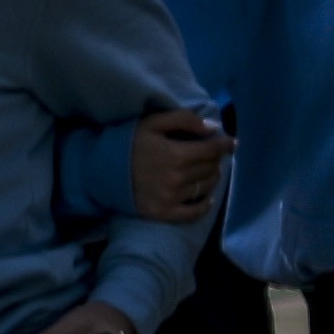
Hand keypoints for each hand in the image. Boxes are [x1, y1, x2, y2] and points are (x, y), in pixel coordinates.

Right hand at [127, 105, 228, 225]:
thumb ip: (184, 120)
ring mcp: (170, 198)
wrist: (100, 170)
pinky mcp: (162, 213)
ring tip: (206, 171)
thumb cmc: (129, 143)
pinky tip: (206, 198)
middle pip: (210, 168)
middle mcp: (177, 178)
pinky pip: (193, 212)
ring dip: (211, 177)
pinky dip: (204, 205)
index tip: (233, 143)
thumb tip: (214, 128)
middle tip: (210, 155)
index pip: (212, 150)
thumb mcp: (153, 123)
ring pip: (206, 187)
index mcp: (176, 154)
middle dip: (215, 159)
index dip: (226, 145)